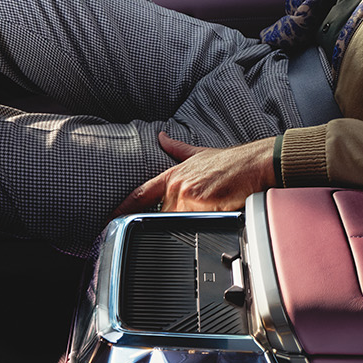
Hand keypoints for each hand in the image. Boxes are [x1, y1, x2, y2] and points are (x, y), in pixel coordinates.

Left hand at [115, 133, 275, 214]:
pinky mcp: (201, 203)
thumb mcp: (200, 153)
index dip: (122, 208)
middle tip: (184, 224)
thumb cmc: (232, 163)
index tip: (108, 220)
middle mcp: (176, 184)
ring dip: (190, 223)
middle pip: (162, 215)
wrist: (254, 164)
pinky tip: (214, 216)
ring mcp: (187, 194)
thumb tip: (161, 137)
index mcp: (172, 174)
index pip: (139, 194)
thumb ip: (177, 149)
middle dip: (172, 222)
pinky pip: (195, 224)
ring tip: (207, 216)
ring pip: (178, 222)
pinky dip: (203, 225)